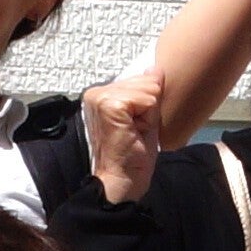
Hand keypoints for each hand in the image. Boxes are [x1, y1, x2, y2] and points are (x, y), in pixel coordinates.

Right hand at [83, 61, 171, 198]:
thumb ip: (148, 92)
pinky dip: (147, 118)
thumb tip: (155, 69)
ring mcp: (100, 97)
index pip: (141, 79)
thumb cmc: (132, 156)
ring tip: (133, 132)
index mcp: (101, 94)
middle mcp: (96, 92)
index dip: (147, 105)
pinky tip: (133, 132)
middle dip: (148, 108)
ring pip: (149, 89)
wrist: (122, 181)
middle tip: (135, 131)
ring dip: (148, 115)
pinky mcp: (109, 105)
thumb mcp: (145, 118)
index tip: (134, 126)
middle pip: (146, 81)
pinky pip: (147, 99)